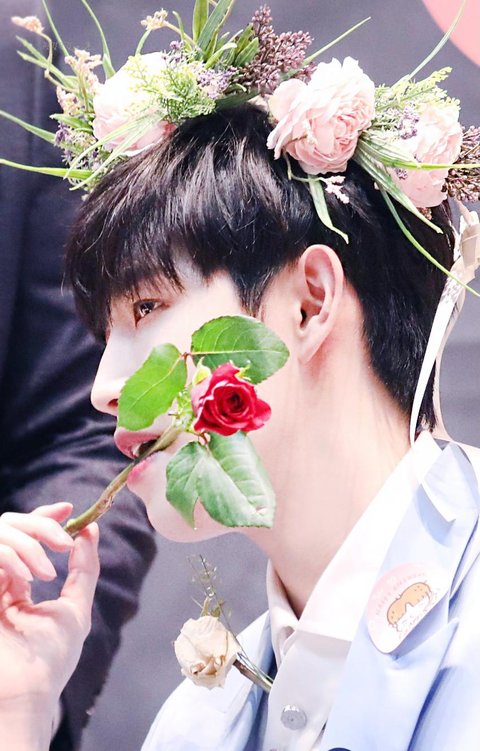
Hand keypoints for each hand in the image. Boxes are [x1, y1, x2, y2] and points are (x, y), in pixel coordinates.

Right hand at [0, 503, 98, 747]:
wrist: (26, 692)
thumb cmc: (51, 658)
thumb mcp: (75, 607)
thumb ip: (83, 569)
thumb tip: (91, 531)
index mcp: (19, 584)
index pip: (27, 536)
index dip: (45, 516)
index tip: (69, 509)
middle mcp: (0, 579)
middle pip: (11, 525)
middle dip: (41, 524)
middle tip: (64, 540)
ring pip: (2, 531)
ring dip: (31, 544)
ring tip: (48, 573)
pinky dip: (14, 556)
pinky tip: (30, 579)